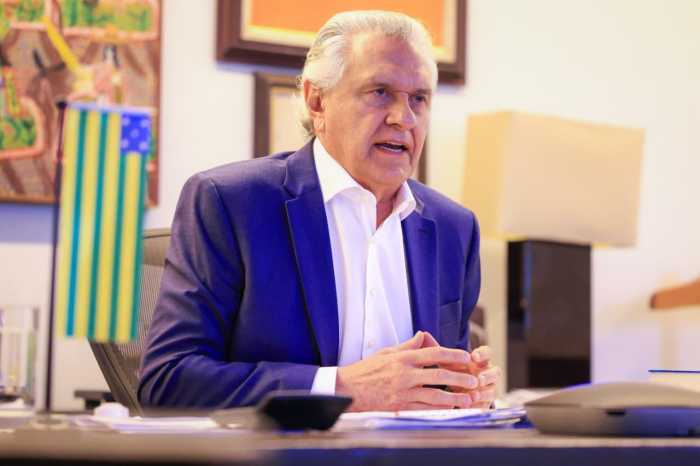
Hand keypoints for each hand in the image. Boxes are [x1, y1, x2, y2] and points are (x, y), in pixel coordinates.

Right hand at [335, 331, 479, 411]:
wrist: (348, 390)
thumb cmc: (365, 370)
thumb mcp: (386, 352)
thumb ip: (407, 345)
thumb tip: (422, 335)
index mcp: (403, 358)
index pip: (433, 353)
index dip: (452, 354)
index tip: (465, 357)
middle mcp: (405, 374)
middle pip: (439, 375)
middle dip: (459, 378)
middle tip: (473, 380)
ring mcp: (403, 391)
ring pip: (435, 395)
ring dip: (453, 398)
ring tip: (467, 399)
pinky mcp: (400, 406)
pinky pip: (424, 408)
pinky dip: (438, 409)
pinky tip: (449, 409)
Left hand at [445, 346, 500, 408]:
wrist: (455, 392)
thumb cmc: (453, 372)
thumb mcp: (448, 364)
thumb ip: (444, 357)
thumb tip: (431, 345)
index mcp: (480, 361)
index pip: (487, 353)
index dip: (483, 354)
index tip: (474, 357)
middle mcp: (487, 374)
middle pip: (496, 372)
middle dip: (488, 376)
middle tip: (479, 379)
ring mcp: (488, 389)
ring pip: (492, 391)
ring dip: (483, 393)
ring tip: (473, 396)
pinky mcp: (485, 403)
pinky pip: (485, 405)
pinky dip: (478, 406)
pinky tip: (470, 406)